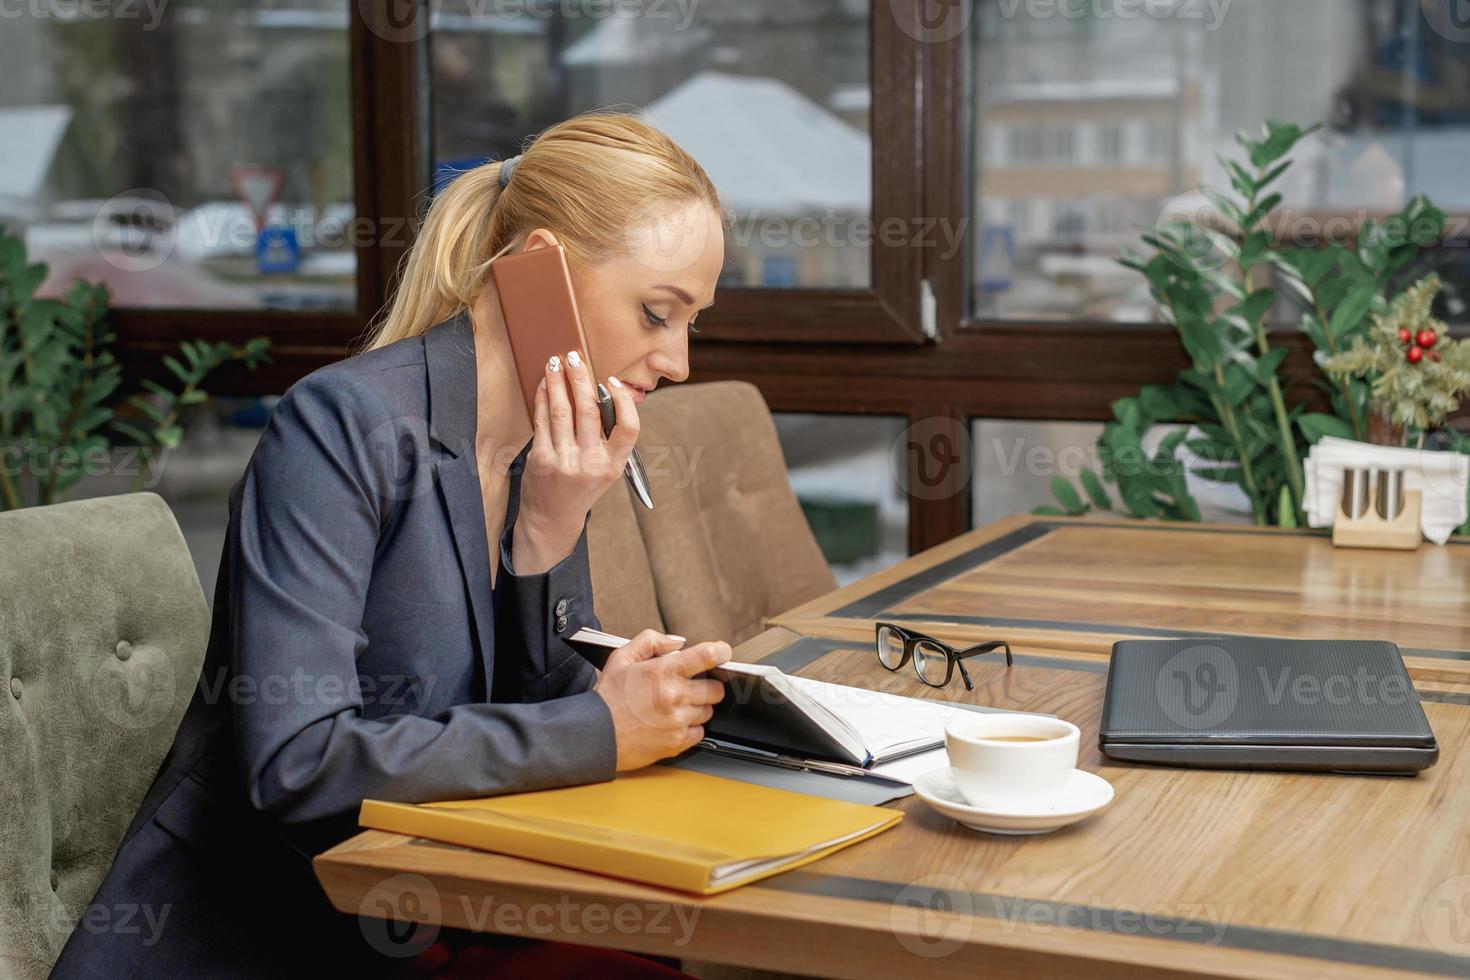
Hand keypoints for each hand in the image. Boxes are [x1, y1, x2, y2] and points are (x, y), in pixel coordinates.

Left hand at [517, 350, 639, 554]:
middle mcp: (592, 464)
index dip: (622, 401)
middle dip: (581, 378)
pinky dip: (543, 398)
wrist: (552, 517)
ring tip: (555, 363)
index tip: (612, 381)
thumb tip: (602, 393)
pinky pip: (543, 421)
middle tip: (575, 357)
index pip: (629, 428)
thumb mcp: (605, 469)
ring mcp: (565, 462)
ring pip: (563, 411)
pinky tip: (544, 385)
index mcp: (614, 465)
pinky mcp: (542, 460)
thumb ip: (607, 438)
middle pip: (590, 410)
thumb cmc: (581, 486)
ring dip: (559, 382)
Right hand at [593, 629, 731, 770]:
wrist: (596, 734)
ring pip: (708, 711)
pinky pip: (700, 732)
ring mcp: (678, 721)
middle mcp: (675, 696)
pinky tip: (672, 722)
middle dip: (706, 685)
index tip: (723, 652)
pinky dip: (691, 727)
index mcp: (663, 672)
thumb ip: (651, 641)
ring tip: (674, 706)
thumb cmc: (609, 696)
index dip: (720, 651)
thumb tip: (678, 643)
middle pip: (715, 689)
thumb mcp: (622, 657)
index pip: (706, 656)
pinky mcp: (677, 743)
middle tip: (689, 686)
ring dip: (697, 707)